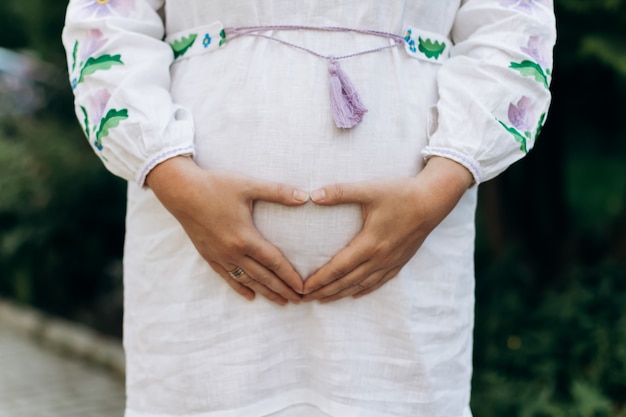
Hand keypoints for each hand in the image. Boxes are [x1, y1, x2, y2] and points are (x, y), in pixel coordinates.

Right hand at [146, 156, 308, 305]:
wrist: (180, 191)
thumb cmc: (215, 186)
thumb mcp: (248, 185)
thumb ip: (277, 192)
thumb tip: (303, 196)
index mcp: (245, 237)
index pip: (274, 262)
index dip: (290, 276)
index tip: (302, 288)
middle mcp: (233, 252)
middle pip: (263, 277)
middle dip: (282, 290)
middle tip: (298, 301)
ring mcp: (219, 256)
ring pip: (247, 281)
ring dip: (265, 292)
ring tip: (281, 302)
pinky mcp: (208, 255)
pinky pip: (227, 277)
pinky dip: (240, 288)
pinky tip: (250, 296)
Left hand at [301, 157, 472, 302]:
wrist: (434, 200)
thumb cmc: (401, 193)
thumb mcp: (369, 189)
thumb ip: (341, 192)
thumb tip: (314, 195)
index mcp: (369, 244)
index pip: (338, 268)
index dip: (319, 280)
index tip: (303, 288)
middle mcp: (380, 258)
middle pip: (347, 281)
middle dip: (325, 291)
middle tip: (305, 299)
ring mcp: (391, 262)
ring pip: (362, 285)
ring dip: (341, 294)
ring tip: (324, 300)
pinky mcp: (401, 260)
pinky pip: (380, 282)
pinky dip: (364, 290)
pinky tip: (355, 294)